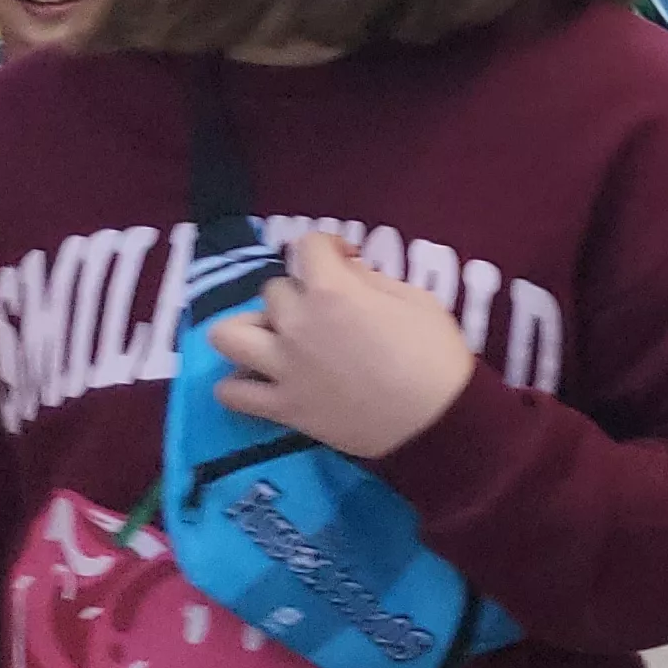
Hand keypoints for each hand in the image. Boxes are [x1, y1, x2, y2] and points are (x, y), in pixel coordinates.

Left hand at [205, 232, 475, 458]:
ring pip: (229, 334)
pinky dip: (239, 384)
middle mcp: (297, 324)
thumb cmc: (437, 356)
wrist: (438, 421)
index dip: (329, 246)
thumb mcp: (417, 300)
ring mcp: (282, 368)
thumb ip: (372, 281)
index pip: (308, 246)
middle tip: (326, 308)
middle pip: (274, 290)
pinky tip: (264, 380)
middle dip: (301, 291)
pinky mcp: (281, 407)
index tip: (348, 259)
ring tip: (276, 339)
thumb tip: (347, 273)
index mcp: (334, 291)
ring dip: (251, 329)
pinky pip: (230, 392)